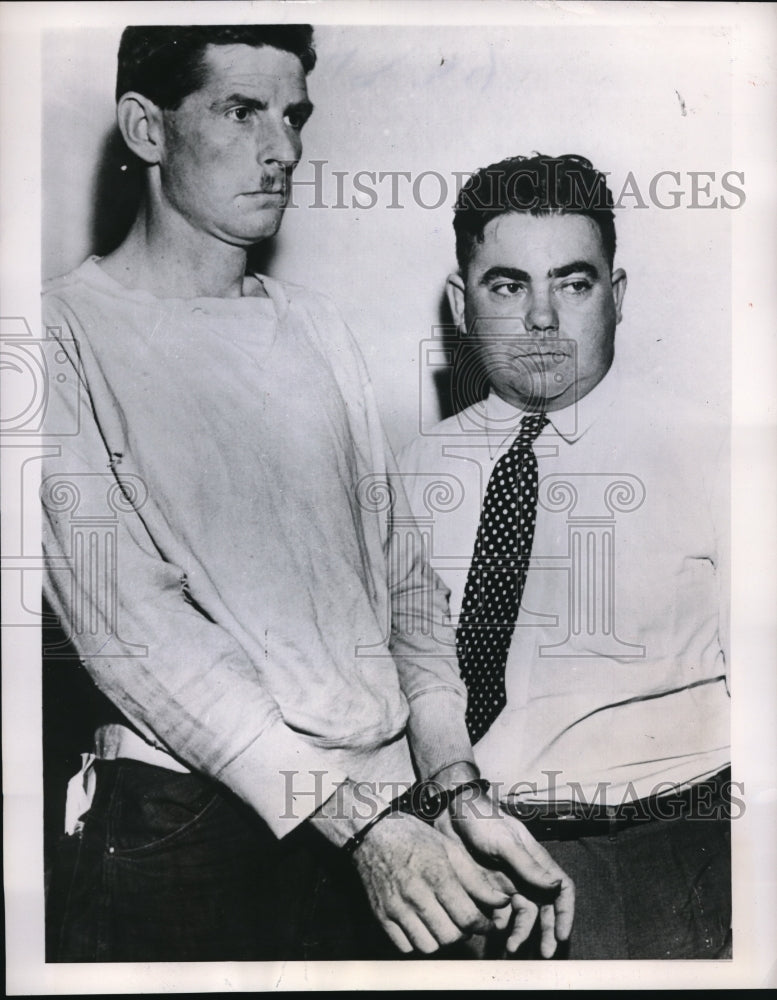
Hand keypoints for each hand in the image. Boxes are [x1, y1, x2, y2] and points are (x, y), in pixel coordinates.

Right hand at [349, 810, 512, 953]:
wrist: (372, 834)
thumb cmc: (414, 837)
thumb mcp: (449, 848)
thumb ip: (475, 879)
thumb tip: (500, 901)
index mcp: (436, 874)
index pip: (467, 917)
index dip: (484, 926)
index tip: (488, 924)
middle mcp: (415, 894)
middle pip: (450, 936)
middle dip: (464, 932)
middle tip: (466, 922)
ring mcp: (396, 907)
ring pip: (429, 946)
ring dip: (441, 940)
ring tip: (444, 923)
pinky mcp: (381, 916)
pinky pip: (405, 946)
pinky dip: (418, 941)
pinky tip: (423, 925)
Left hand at [437, 787, 574, 956]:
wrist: (450, 814)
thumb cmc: (482, 820)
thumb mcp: (505, 841)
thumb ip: (528, 865)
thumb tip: (555, 886)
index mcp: (536, 861)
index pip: (561, 889)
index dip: (565, 912)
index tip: (561, 934)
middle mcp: (524, 875)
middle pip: (544, 908)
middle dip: (546, 932)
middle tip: (544, 953)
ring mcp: (506, 883)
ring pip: (521, 915)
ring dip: (521, 932)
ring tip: (512, 946)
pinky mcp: (486, 889)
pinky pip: (498, 913)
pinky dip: (499, 925)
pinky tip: (493, 930)